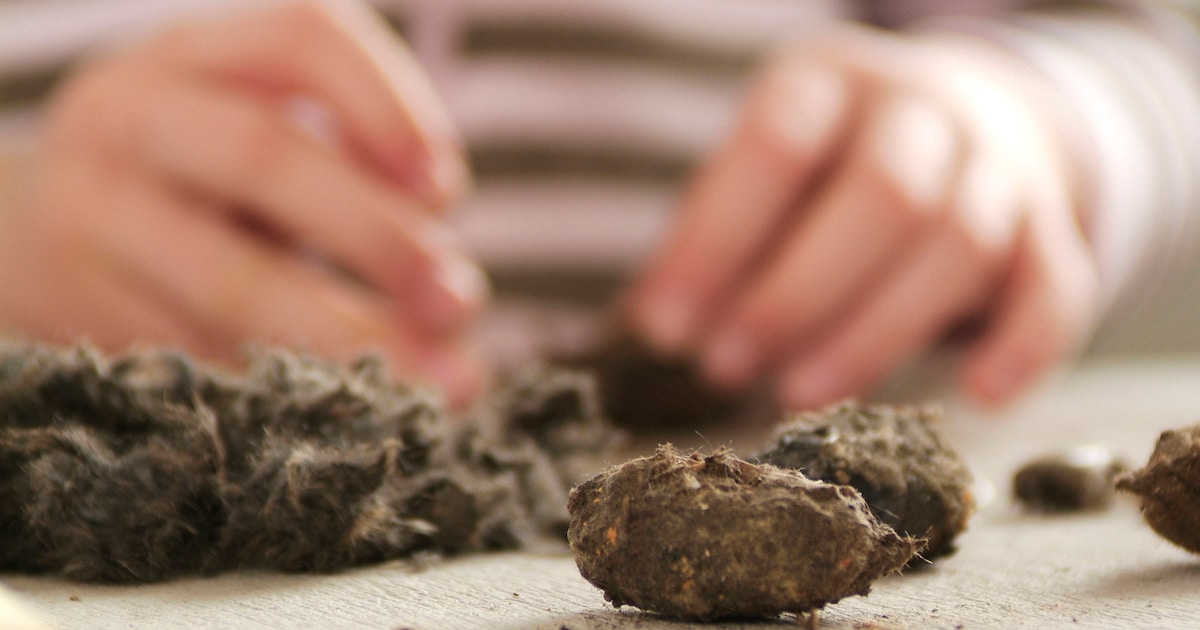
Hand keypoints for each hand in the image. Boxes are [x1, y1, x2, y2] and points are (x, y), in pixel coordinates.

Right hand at [0, 1, 486, 405]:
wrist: (28, 228)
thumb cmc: (196, 179)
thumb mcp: (258, 132)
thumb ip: (355, 176)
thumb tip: (455, 301)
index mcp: (198, 54)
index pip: (302, 39)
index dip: (388, 106)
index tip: (447, 189)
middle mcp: (135, 115)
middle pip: (265, 155)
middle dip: (378, 235)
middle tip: (457, 300)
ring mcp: (95, 211)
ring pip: (227, 278)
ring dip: (349, 334)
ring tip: (440, 380)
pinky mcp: (78, 305)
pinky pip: (198, 355)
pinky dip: (288, 385)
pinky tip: (348, 406)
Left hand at [628, 25, 1098, 408]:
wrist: (956, 114)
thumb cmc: (823, 164)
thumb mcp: (759, 169)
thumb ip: (715, 237)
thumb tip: (652, 329)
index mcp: (829, 81)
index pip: (775, 148)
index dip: (717, 243)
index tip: (664, 328)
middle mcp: (921, 108)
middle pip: (881, 196)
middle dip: (796, 295)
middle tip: (726, 367)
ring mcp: (996, 162)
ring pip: (958, 244)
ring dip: (875, 334)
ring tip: (799, 396)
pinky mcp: (1047, 226)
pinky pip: (1056, 282)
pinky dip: (1024, 344)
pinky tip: (979, 397)